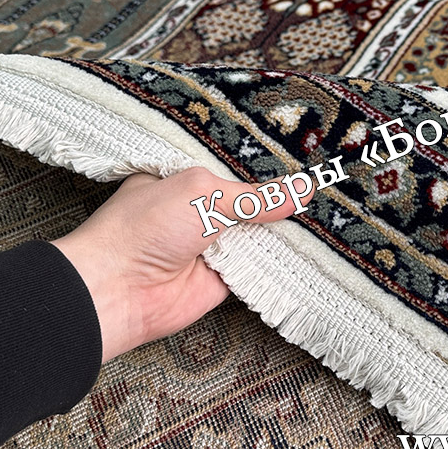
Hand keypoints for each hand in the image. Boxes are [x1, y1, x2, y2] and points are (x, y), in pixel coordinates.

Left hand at [51, 166, 310, 362]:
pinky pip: (260, 267)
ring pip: (260, 234)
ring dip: (285, 230)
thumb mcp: (203, 193)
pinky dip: (281, 261)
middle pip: (252, 201)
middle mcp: (200, 210)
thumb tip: (302, 189)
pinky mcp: (223, 279)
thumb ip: (255, 196)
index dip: (267, 166)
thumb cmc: (145, 227)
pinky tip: (315, 248)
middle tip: (327, 184)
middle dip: (282, 198)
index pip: (235, 167)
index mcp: (186, 178)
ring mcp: (212, 245)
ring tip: (330, 214)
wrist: (117, 290)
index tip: (307, 159)